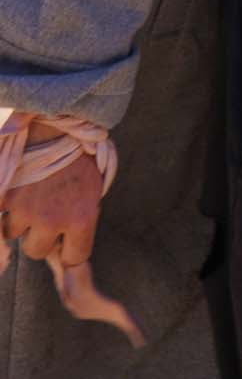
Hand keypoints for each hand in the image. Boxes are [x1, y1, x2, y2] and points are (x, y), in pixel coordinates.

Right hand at [2, 121, 102, 264]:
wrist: (62, 121)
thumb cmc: (81, 153)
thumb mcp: (94, 187)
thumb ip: (83, 217)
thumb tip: (69, 249)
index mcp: (82, 218)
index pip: (75, 257)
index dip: (70, 247)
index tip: (68, 239)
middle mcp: (53, 219)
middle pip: (37, 250)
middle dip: (40, 235)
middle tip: (44, 213)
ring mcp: (26, 209)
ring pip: (13, 233)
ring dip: (19, 219)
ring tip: (29, 195)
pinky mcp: (5, 195)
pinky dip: (2, 206)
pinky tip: (11, 193)